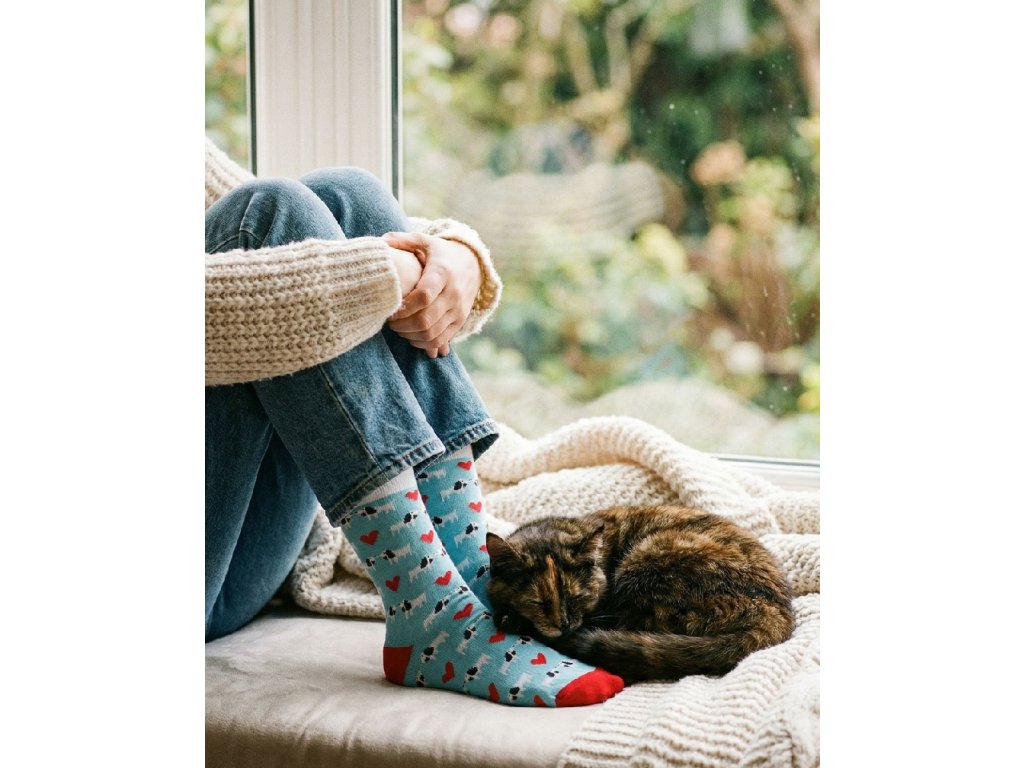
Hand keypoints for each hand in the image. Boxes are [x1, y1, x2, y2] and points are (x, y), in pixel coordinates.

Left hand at [384, 231, 482, 357]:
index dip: (404, 307)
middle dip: (402, 325)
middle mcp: (453, 294)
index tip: (390, 309)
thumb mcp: (426, 242)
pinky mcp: (460, 321)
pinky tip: (411, 335)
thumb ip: (403, 240)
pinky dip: (423, 343)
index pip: (424, 296)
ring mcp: (458, 310)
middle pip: (425, 319)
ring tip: (399, 328)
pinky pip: (440, 340)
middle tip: (390, 321)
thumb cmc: (442, 253)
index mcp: (442, 273)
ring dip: (410, 335)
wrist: (473, 265)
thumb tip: (382, 241)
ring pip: (431, 333)